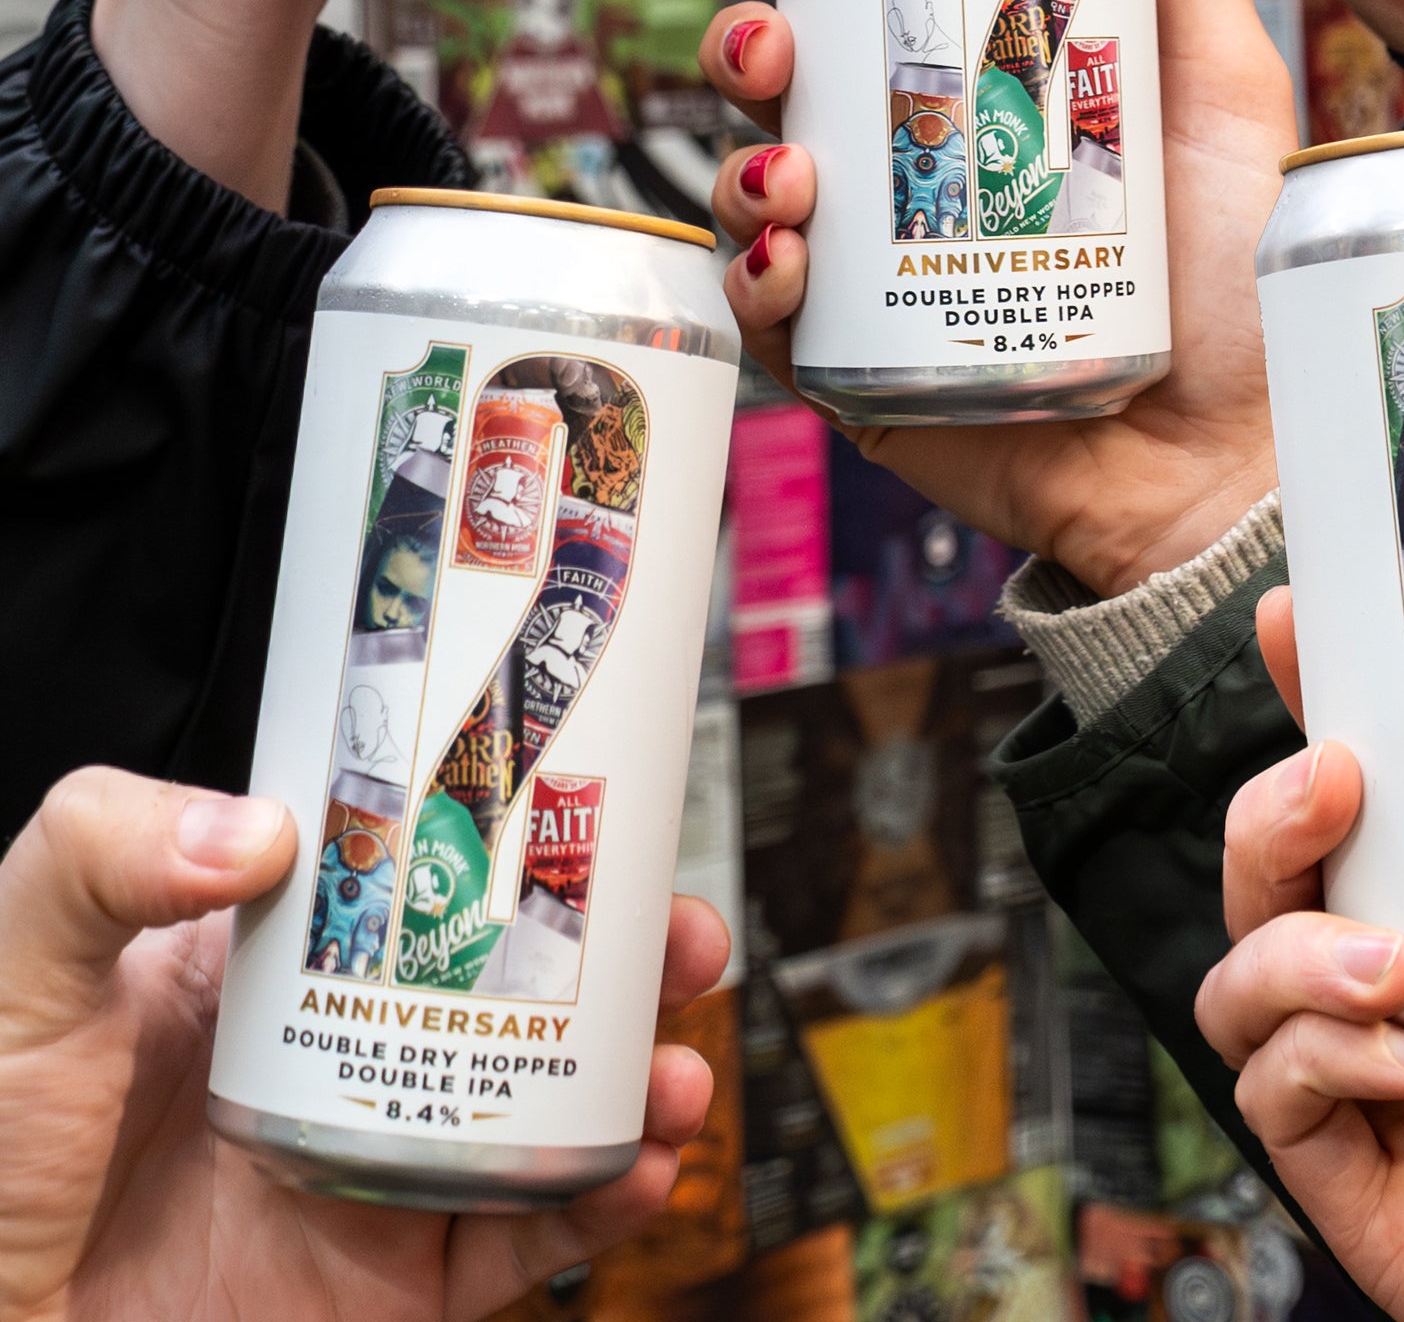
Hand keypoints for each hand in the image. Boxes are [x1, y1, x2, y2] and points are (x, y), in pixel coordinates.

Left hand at [0, 766, 727, 1321]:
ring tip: (678, 1059)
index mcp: (276, 961)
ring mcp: (378, 1168)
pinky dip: (599, 1204)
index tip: (591, 790)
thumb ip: (98, 856)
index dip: (518, 829)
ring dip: (637, 1073)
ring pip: (547, 1103)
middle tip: (678, 929)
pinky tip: (639, 1163)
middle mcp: (346, 1053)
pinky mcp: (396, 1285)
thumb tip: (257, 826)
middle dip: (619, 951)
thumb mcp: (17, 968)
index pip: (426, 868)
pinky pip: (524, 1242)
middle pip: (517, 981)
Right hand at [692, 0, 1296, 596]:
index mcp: (985, 82)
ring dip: (742, 155)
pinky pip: (767, 311)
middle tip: (767, 32)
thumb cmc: (1245, 272)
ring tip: (795, 166)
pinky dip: (754, 274)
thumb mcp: (1227, 84)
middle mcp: (918, 162)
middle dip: (747, 33)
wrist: (1242, 459)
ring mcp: (882, 265)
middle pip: (789, 75)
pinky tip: (786, 256)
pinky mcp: (861, 365)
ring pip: (756, 181)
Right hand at [1197, 607, 1403, 1321]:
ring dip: (1289, 949)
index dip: (1316, 711)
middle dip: (1268, 812)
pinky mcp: (1370, 1198)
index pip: (1368, 808)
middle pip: (1268, 882)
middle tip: (1339, 781)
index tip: (1300, 622)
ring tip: (1394, 961)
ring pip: (1240, 987)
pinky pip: (1277, 1104)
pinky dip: (1324, 1060)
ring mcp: (1382, 1098)